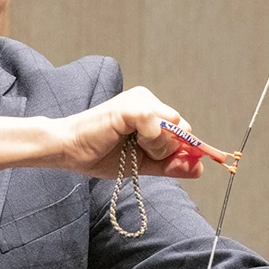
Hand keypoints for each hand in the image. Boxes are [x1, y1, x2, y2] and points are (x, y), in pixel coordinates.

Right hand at [61, 86, 203, 178]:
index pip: (183, 129)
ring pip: (174, 125)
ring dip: (158, 145)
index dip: (180, 149)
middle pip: (183, 127)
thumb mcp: (143, 164)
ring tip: (132, 145)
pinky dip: (149, 139)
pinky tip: (127, 138)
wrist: (69, 151)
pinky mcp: (130, 106)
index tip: (163, 160)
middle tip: (140, 151)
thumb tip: (199, 168)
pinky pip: (157, 125)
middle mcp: (147, 99)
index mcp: (150, 110)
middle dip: (167, 149)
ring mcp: (139, 100)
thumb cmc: (100, 154)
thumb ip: (171, 165)